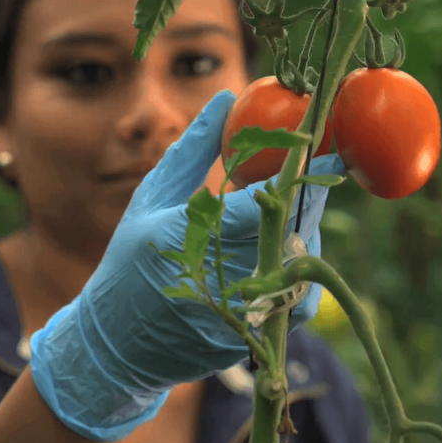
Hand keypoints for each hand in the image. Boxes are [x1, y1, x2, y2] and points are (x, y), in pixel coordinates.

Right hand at [29, 90, 345, 441]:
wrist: (115, 342)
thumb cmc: (129, 260)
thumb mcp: (151, 198)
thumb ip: (192, 150)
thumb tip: (227, 100)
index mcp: (181, 237)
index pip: (256, 205)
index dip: (296, 176)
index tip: (325, 151)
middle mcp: (212, 279)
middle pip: (286, 232)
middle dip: (309, 199)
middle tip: (324, 171)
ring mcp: (233, 314)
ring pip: (297, 266)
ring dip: (306, 232)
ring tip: (300, 209)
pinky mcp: (248, 338)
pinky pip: (295, 302)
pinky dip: (300, 272)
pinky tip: (289, 250)